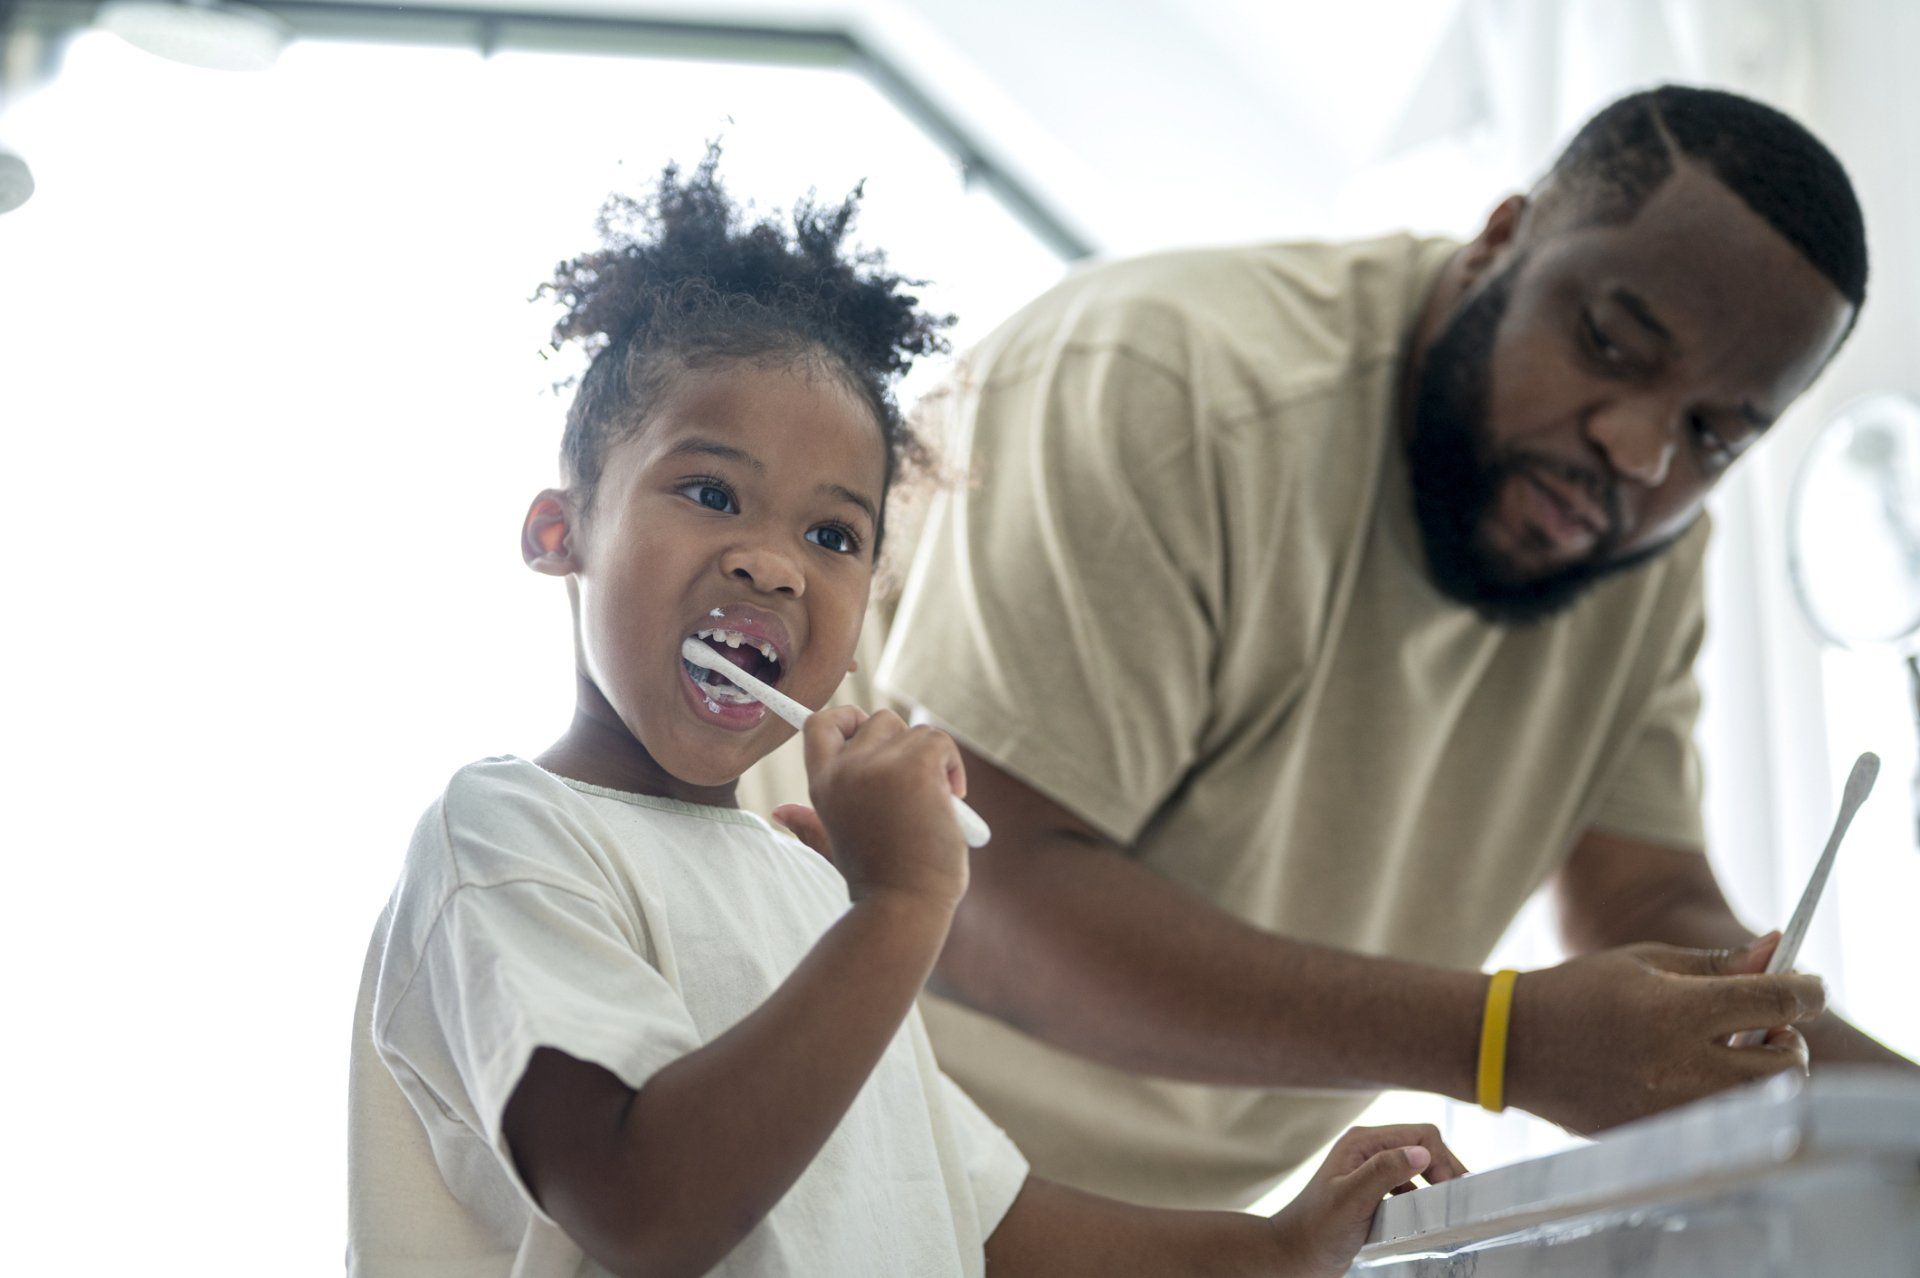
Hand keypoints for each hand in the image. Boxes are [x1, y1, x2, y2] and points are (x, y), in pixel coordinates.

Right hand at [788, 707, 968, 909]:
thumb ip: (810, 824)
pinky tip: (952, 799)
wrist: (903, 907)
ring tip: (934, 803)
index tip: (871, 736)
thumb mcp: (834, 845)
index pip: (820, 724)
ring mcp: (879, 766)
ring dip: (933, 760)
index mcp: (822, 784)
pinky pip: (939, 741)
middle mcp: (845, 769)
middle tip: (915, 788)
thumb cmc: (876, 881)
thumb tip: (780, 812)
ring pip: (915, 731)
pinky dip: (952, 766)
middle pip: (879, 720)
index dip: (847, 719)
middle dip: (903, 746)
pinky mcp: (915, 767)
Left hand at [1267, 1124, 1466, 1277]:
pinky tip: (1423, 1214)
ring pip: (1418, 1166)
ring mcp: (1370, 1171)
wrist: (1295, 1254)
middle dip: (1443, 1168)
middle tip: (1457, 1197)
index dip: (1439, 1159)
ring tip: (1447, 1205)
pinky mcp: (1373, 1192)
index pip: (1420, 1134)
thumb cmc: (1317, 1228)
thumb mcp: (1352, 1199)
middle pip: (1422, 1147)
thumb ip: (1384, 1172)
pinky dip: (1422, 1197)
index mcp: (1363, 1142)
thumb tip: (1421, 1152)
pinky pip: (1408, 1186)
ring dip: (1434, 1182)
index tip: (1447, 1191)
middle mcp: (1368, 1151)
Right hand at [1506, 934, 1822, 1133]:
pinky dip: (1723, 1097)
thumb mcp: (1645, 962)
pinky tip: (1692, 1075)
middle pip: (1785, 1063)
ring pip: (1760, 1100)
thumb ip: (1715, 962)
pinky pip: (1720, 1120)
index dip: (1806, 990)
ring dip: (1762, 1073)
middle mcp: (1680, 1065)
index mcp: (1675, 1010)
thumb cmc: (1580, 991)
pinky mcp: (1659, 1136)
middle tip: (1764, 1026)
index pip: (1775, 1002)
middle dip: (1788, 1039)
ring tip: (1729, 1052)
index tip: (1810, 986)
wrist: (1513, 1046)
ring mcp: (1671, 1109)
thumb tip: (1776, 949)